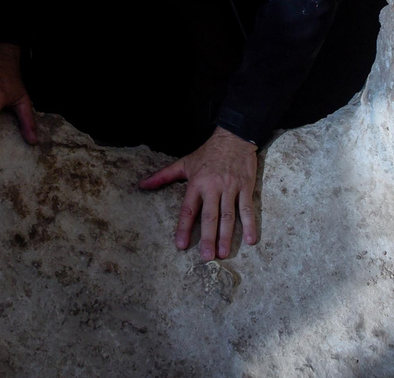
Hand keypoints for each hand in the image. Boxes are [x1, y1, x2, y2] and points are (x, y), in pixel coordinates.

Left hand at [138, 127, 257, 258]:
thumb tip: (142, 184)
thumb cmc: (207, 153)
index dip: (184, 227)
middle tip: (206, 257)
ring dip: (227, 236)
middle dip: (208, 237)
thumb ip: (163, 176)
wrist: (233, 137)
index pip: (188, 209)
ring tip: (224, 253)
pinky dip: (250, 224)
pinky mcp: (246, 187)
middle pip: (210, 216)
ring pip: (228, 215)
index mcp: (197, 183)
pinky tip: (250, 240)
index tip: (180, 245)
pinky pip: (247, 208)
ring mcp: (231, 187)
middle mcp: (213, 186)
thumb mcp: (184, 163)